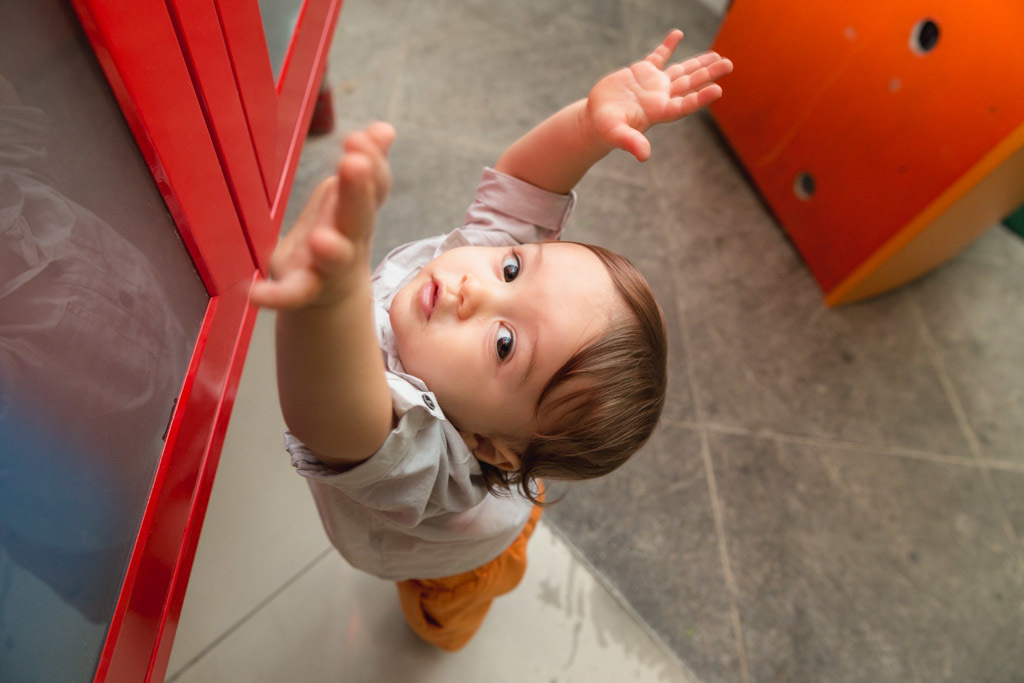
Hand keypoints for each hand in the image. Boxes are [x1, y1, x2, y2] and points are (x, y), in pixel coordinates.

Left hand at [251, 122, 394, 308]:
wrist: (330, 292)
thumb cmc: (339, 234)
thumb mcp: (352, 199)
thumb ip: (368, 165)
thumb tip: (385, 128)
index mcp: (357, 212)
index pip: (374, 187)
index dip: (373, 166)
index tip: (363, 138)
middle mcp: (350, 239)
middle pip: (359, 216)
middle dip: (358, 190)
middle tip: (353, 163)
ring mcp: (329, 269)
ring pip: (335, 258)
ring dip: (332, 250)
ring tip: (321, 240)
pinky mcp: (304, 292)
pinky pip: (291, 295)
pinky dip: (275, 296)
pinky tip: (255, 293)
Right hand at [585, 30, 732, 160]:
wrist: (596, 120)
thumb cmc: (606, 130)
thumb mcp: (617, 135)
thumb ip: (631, 142)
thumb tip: (644, 156)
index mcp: (658, 111)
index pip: (684, 104)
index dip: (701, 97)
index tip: (718, 89)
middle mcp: (660, 97)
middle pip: (690, 84)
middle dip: (709, 74)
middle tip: (728, 64)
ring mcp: (653, 84)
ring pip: (681, 71)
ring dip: (699, 63)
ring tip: (717, 55)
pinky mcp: (641, 73)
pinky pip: (659, 56)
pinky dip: (668, 45)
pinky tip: (678, 34)